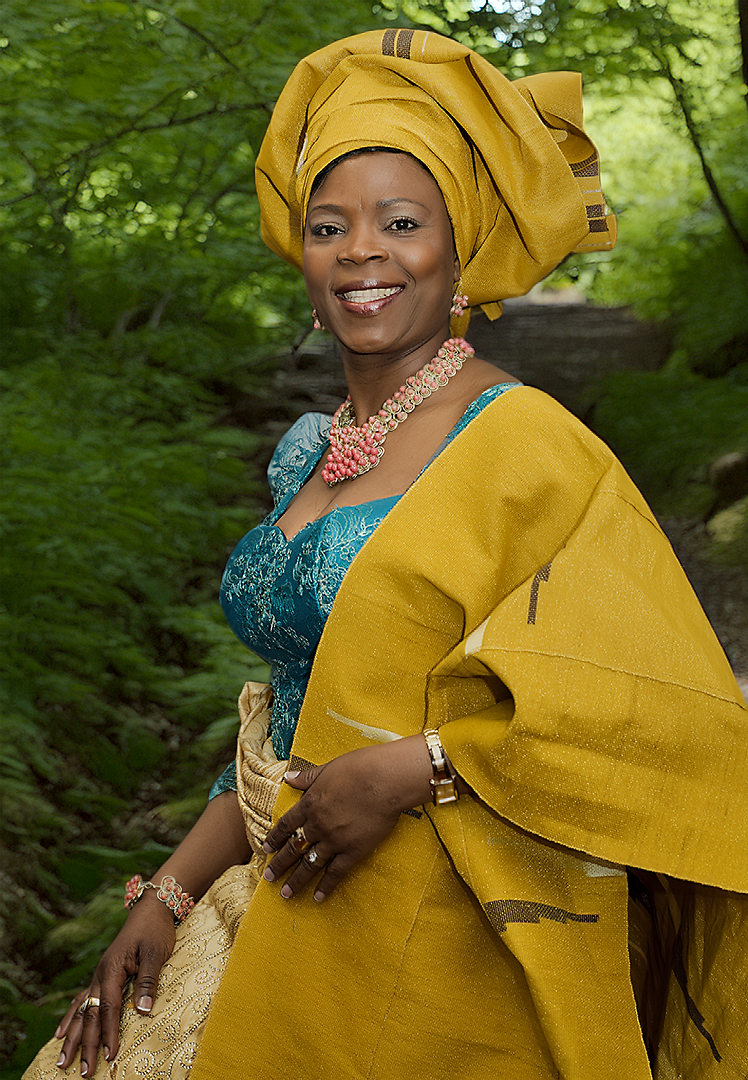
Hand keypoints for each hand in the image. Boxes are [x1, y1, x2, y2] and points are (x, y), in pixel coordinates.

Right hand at [54, 895, 174, 1074]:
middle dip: (85, 1044)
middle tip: (83, 1072)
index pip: (108, 1008)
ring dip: (72, 1037)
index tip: (110, 1056)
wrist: (150, 910)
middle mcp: (101, 974)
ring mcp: (100, 975)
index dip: (108, 1033)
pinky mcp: (103, 975)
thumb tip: (141, 1011)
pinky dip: (71, 1018)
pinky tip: (61, 1033)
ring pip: (81, 1011)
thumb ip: (147, 980)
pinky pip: (82, 1001)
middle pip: (90, 1015)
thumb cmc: (155, 930)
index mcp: (112, 969)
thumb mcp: (156, 952)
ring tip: (62, 1061)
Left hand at [262, 735, 433, 901]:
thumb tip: (289, 777)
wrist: (385, 780)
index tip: (265, 850)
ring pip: (310, 864)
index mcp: (310, 803)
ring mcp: (334, 840)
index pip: (287, 825)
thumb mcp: (328, 768)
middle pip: (294, 848)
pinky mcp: (353, 851)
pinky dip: (325, 886)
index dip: (275, 839)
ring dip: (296, 880)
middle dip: (279, 864)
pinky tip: (317, 897)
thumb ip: (307, 777)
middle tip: (268, 878)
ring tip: (285, 893)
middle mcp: (318, 825)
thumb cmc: (359, 768)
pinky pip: (336, 873)